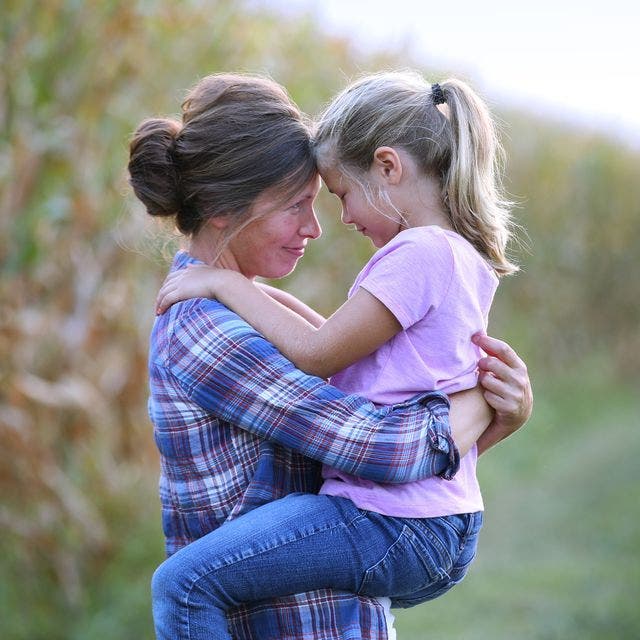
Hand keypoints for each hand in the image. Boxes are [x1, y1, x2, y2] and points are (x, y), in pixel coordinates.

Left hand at [155, 264, 223, 314]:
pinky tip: (160, 312)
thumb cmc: (220, 279)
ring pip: (164, 292)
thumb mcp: (207, 269)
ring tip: (158, 311)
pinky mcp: (181, 292)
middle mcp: (182, 275)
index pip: (172, 276)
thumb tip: (189, 265)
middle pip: (166, 285)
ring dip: (159, 302)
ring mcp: (181, 283)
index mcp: (188, 270)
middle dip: (161, 294)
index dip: (167, 285)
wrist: (223, 282)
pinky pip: (167, 299)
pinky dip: (162, 305)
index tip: (165, 293)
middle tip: (159, 303)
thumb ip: (197, 267)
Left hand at [472, 333, 532, 453]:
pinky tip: (492, 399)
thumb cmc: (507, 387)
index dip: (487, 342)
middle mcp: (520, 379)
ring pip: (486, 380)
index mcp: (519, 367)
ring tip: (488, 386)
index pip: (503, 349)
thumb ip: (497, 357)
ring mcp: (515, 394)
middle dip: (481, 363)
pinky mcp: (509, 408)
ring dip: (483, 382)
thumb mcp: (507, 371)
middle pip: (491, 363)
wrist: (518, 416)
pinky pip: (487, 396)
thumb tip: (479, 336)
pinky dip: (486, 396)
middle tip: (480, 367)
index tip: (474, 337)